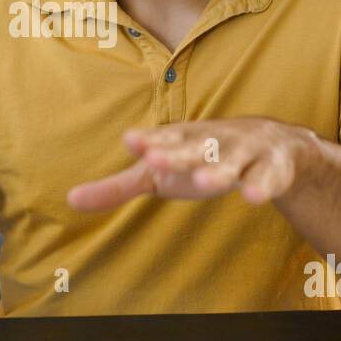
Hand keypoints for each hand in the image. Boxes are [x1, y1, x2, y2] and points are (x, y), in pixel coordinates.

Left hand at [66, 117, 316, 211]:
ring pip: (230, 162)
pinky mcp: (270, 168)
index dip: (148, 143)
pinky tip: (254, 196)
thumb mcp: (159, 173)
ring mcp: (243, 153)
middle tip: (154, 160)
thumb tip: (70, 200)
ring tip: (204, 182)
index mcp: (180, 140)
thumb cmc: (200, 157)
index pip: (161, 141)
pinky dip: (262, 185)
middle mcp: (210, 142)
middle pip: (192, 149)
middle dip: (175, 155)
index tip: (131, 142)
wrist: (270, 142)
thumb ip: (118, 187)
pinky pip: (267, 177)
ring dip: (218, 171)